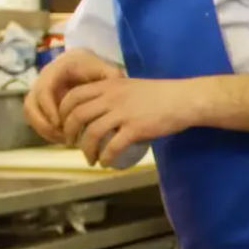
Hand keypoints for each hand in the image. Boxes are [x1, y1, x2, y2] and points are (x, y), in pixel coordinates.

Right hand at [25, 48, 121, 142]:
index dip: (48, 107)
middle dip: (44, 123)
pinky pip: (34, 118)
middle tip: (63, 136)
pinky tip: (62, 139)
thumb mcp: (107, 70)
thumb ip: (112, 77)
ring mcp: (39, 91)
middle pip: (31, 103)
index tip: (60, 124)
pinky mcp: (40, 102)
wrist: (87, 65)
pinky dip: (45, 130)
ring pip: (30, 112)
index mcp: (57, 68)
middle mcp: (44, 79)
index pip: (44, 88)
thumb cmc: (96, 68)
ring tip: (64, 140)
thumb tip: (114, 92)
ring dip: (43, 128)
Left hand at [57, 76, 206, 166]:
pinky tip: (106, 163)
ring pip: (92, 133)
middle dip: (70, 133)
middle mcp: (112, 97)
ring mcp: (123, 113)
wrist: (185, 99)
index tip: (65, 124)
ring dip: (86, 149)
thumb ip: (113, 94)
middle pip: (77, 115)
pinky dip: (105, 157)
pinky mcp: (136, 128)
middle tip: (72, 144)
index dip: (63, 112)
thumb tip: (99, 109)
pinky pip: (112, 146)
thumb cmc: (161, 93)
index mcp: (109, 85)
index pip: (74, 96)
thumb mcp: (131, 86)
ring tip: (89, 158)